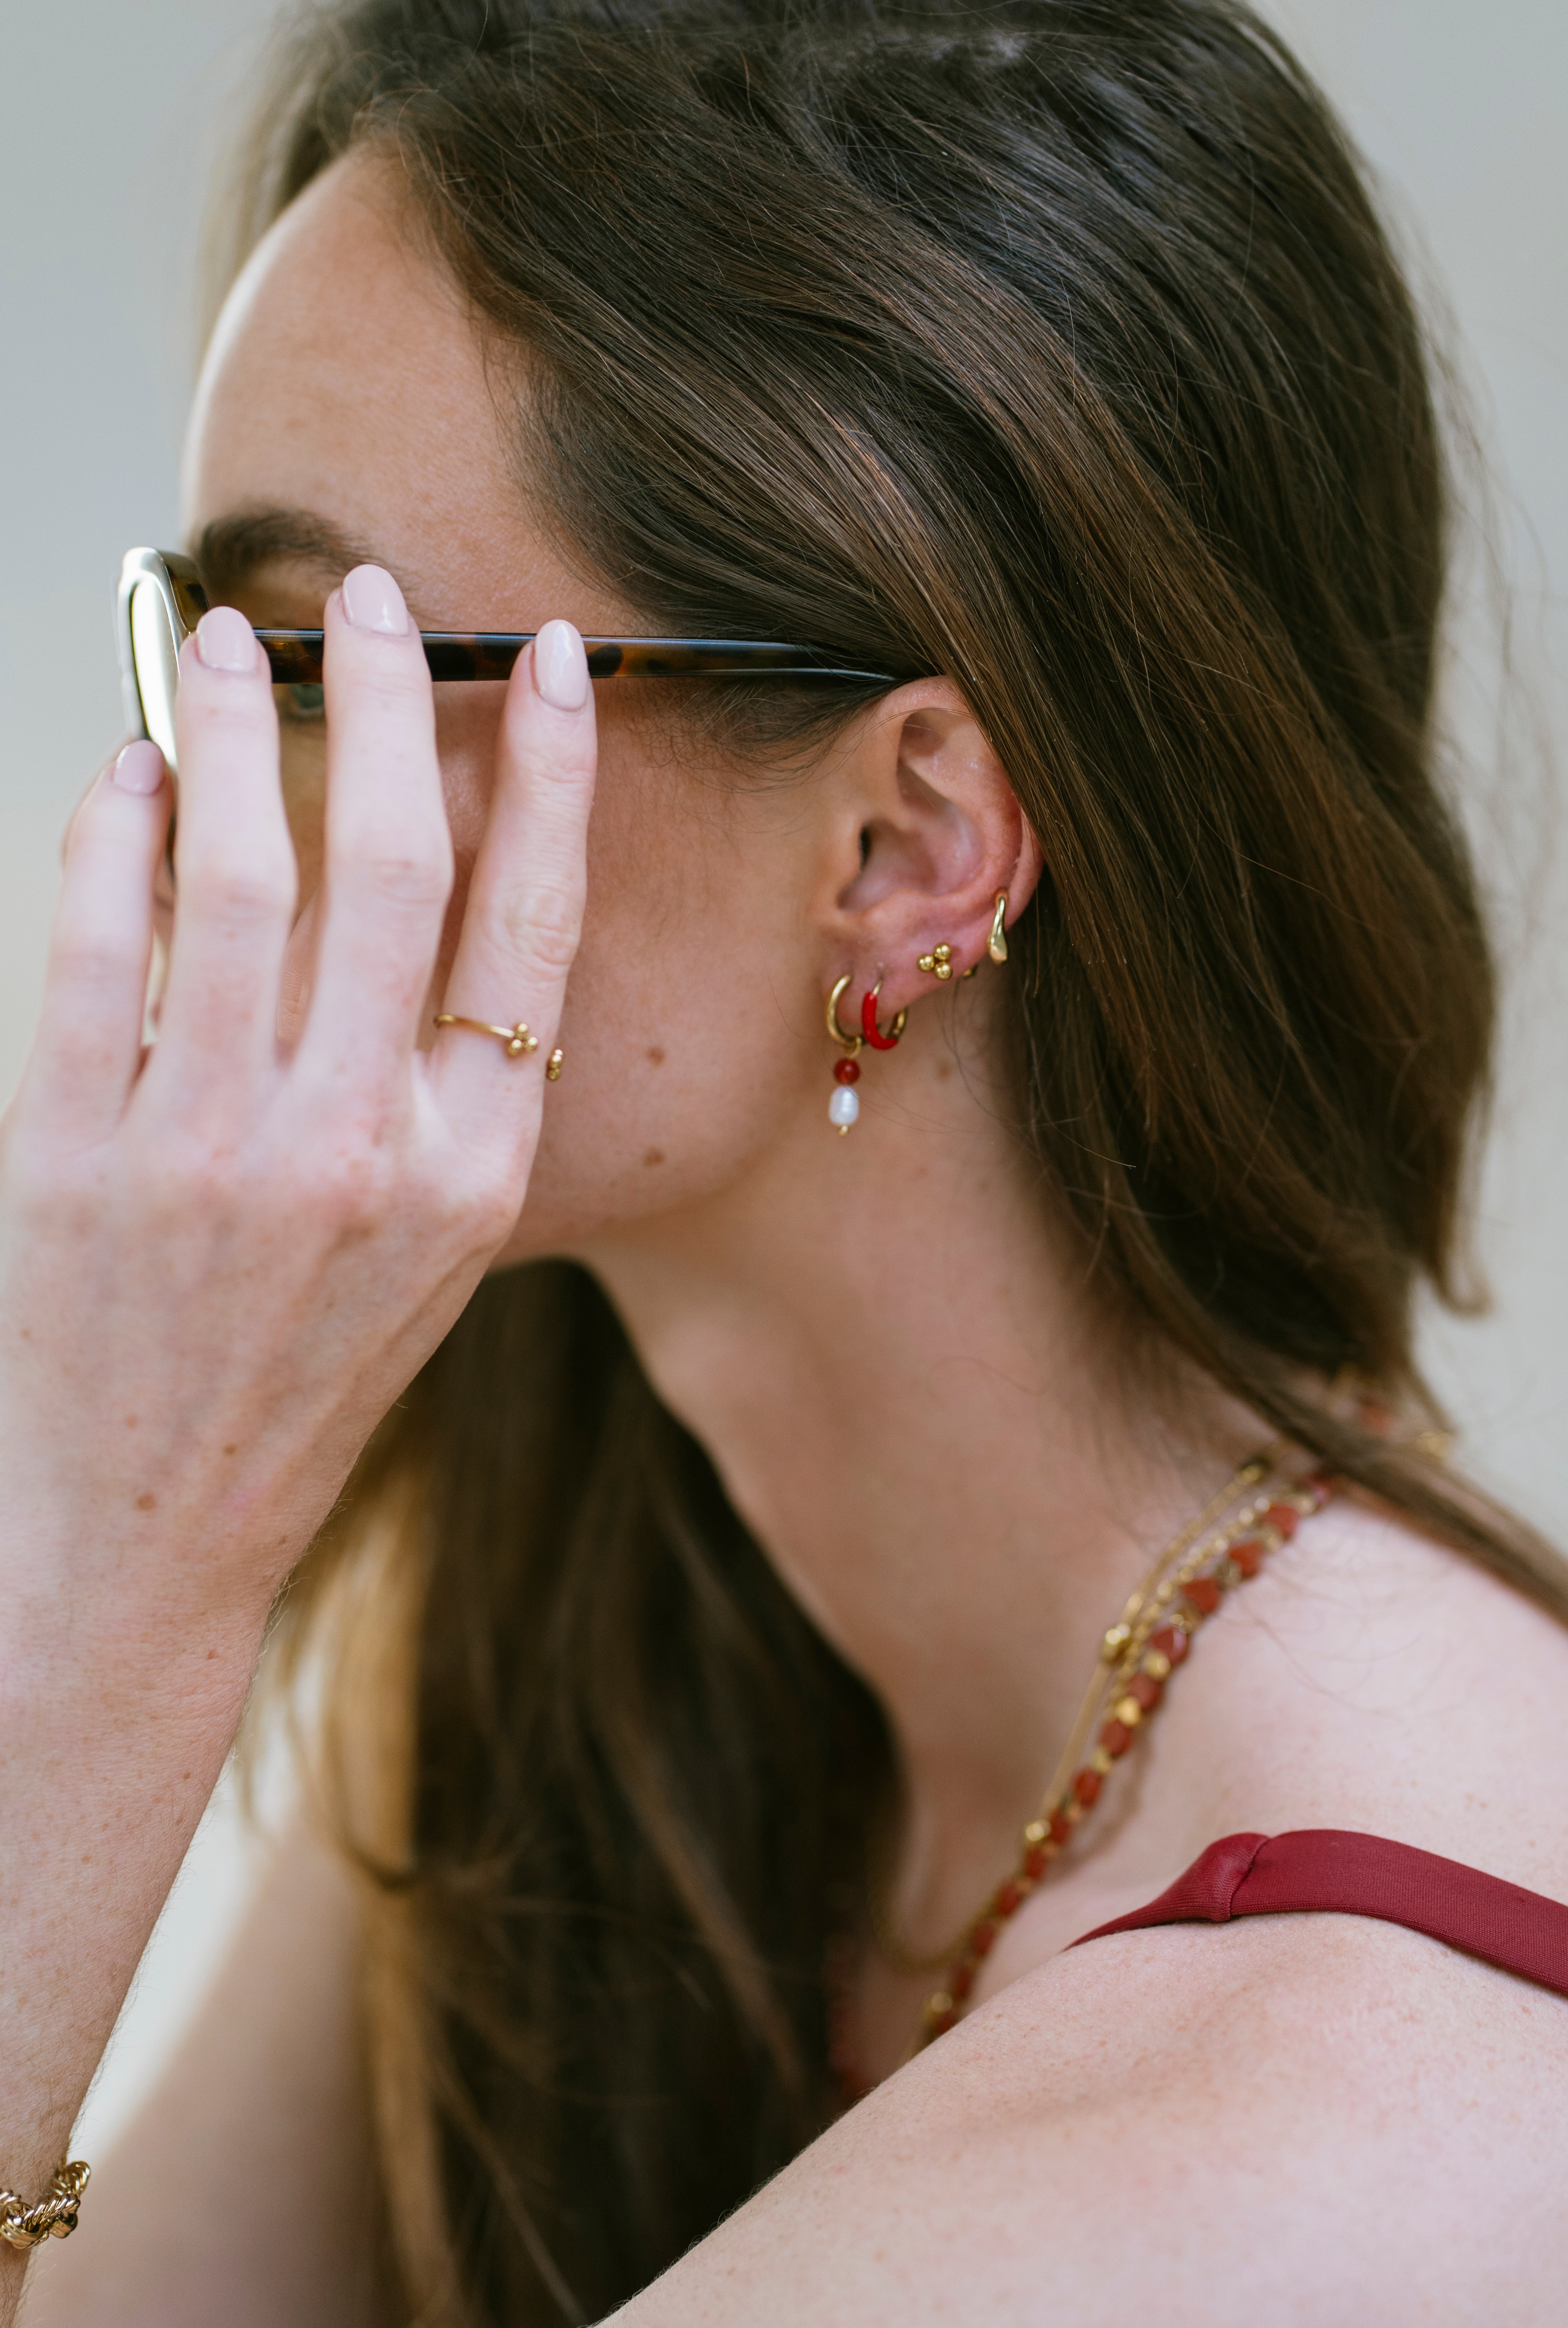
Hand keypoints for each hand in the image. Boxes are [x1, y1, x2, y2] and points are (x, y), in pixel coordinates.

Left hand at [0, 564, 594, 1633]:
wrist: (145, 1535)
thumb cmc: (297, 1379)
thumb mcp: (429, 1249)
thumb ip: (440, 1084)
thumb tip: (407, 877)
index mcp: (476, 1172)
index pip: (532, 924)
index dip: (550, 773)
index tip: (545, 658)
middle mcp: (363, 1151)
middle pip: (389, 864)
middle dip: (384, 701)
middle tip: (363, 596)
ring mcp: (214, 1150)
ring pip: (237, 873)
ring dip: (232, 730)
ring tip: (221, 640)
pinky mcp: (77, 1151)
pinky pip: (98, 939)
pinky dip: (117, 830)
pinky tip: (133, 774)